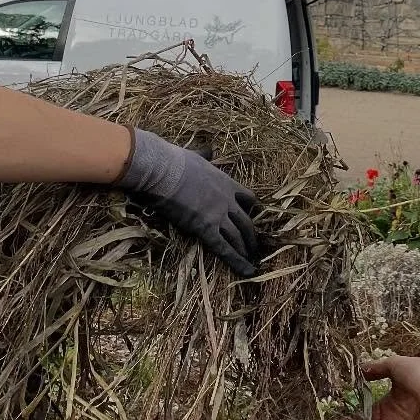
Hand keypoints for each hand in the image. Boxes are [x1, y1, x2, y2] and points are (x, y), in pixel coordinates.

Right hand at [116, 129, 261, 277]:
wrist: (163, 171)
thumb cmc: (175, 162)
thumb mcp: (196, 155)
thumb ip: (206, 155)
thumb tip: (209, 148)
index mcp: (226, 182)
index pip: (248, 198)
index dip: (251, 209)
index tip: (253, 216)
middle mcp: (227, 200)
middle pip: (247, 221)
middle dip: (252, 236)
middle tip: (256, 247)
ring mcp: (218, 215)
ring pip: (238, 237)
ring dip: (246, 250)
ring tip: (252, 261)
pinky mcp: (206, 228)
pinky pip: (224, 248)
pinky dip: (237, 261)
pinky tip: (247, 271)